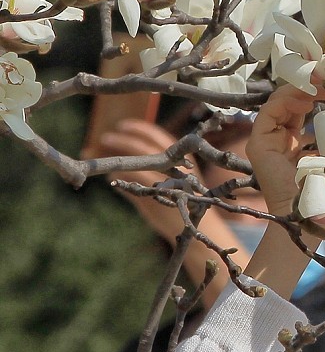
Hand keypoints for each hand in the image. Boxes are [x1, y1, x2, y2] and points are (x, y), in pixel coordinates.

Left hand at [96, 119, 198, 242]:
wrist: (197, 226)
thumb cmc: (185, 201)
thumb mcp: (176, 179)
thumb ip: (160, 167)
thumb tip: (137, 155)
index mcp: (180, 159)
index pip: (156, 136)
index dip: (138, 129)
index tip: (122, 126)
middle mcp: (173, 168)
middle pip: (142, 148)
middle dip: (121, 141)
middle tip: (105, 138)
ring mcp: (165, 183)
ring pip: (134, 166)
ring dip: (115, 162)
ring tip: (100, 159)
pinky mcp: (156, 200)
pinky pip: (132, 186)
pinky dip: (120, 181)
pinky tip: (112, 181)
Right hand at [245, 83, 324, 218]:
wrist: (313, 212)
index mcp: (294, 144)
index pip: (298, 111)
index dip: (313, 96)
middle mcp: (278, 141)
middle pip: (286, 104)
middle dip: (305, 89)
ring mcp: (266, 142)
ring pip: (277, 104)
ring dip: (298, 91)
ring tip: (319, 87)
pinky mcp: (258, 145)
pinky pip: (269, 112)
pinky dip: (286, 100)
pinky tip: (307, 100)